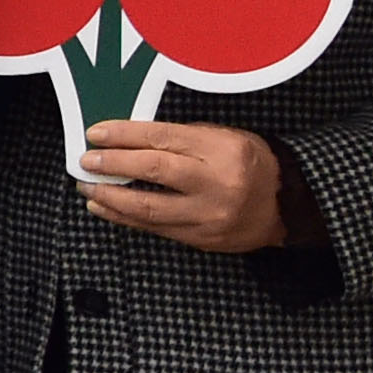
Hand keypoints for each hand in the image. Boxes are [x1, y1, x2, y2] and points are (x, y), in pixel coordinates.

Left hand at [79, 120, 289, 251]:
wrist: (286, 205)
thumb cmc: (250, 163)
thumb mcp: (224, 137)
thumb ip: (181, 137)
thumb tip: (128, 139)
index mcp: (223, 150)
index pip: (162, 139)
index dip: (124, 135)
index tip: (96, 134)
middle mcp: (217, 184)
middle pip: (154, 171)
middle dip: (113, 165)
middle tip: (85, 161)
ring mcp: (209, 216)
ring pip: (149, 208)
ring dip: (111, 198)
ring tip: (87, 187)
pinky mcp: (202, 239)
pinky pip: (156, 229)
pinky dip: (125, 218)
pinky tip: (106, 207)